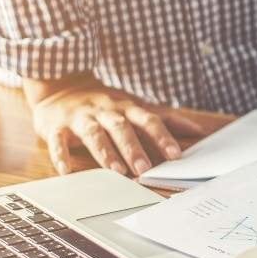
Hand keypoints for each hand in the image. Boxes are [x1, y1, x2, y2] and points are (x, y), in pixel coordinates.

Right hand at [25, 74, 204, 175]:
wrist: (61, 86)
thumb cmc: (106, 103)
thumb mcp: (136, 105)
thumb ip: (165, 118)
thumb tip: (199, 130)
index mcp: (127, 108)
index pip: (148, 120)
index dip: (163, 137)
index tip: (176, 155)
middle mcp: (106, 111)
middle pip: (122, 128)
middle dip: (134, 148)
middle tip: (146, 168)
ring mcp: (81, 117)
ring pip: (94, 133)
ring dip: (105, 152)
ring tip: (116, 171)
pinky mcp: (56, 126)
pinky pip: (58, 141)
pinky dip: (61, 155)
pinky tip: (66, 171)